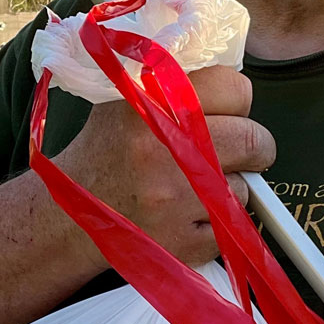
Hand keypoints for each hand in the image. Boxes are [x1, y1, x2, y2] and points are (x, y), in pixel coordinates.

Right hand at [53, 65, 274, 266]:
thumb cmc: (103, 152)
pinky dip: (213, 223)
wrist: (69, 212)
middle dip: (250, 147)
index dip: (234, 102)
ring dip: (226, 189)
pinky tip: (181, 214)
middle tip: (233, 152)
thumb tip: (232, 83)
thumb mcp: (124, 102)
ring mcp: (176, 199)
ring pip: (243, 188)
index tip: (226, 114)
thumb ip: (175, 87)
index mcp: (152, 105)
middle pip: (253, 139)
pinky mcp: (183, 241)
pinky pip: (229, 227)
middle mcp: (165, 149)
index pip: (236, 88)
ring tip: (191, 186)